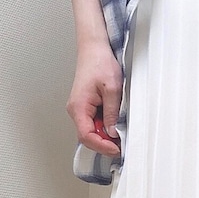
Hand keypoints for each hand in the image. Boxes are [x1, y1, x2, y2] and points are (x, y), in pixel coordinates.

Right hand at [67, 43, 123, 158]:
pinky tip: (115, 125)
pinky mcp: (86, 105)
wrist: (94, 48)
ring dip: (105, 135)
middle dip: (105, 143)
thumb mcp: (112, 89)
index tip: (117, 149)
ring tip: (121, 135)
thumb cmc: (100, 63)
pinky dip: (104, 126)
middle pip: (88, 136)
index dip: (102, 146)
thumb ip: (112, 113)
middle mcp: (76, 110)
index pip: (86, 136)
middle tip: (122, 145)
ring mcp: (80, 108)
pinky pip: (93, 122)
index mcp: (78, 107)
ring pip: (91, 130)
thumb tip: (113, 132)